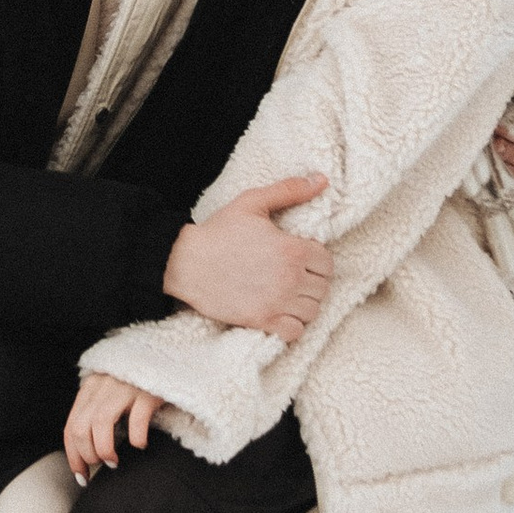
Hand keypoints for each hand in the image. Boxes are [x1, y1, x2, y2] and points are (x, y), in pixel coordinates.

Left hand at [66, 374, 159, 481]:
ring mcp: (125, 386)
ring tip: (114, 462)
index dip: (73, 457)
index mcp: (90, 389)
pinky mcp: (148, 390)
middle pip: (81, 426)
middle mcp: (103, 386)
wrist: (167, 357)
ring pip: (101, 422)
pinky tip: (140, 444)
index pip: (71, 427)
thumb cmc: (137, 384)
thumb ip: (98, 415)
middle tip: (101, 466)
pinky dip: (135, 437)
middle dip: (87, 455)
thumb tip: (87, 455)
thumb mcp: (111, 395)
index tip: (82, 477)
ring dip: (104, 449)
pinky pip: (136, 418)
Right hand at [164, 175, 331, 340]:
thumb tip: (322, 180)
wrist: (186, 262)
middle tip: (294, 274)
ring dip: (304, 303)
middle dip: (312, 281)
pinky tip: (281, 312)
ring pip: (312, 311)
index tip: (301, 258)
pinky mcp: (262, 321)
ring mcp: (276, 303)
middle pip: (322, 288)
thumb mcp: (253, 202)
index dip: (316, 259)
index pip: (327, 263)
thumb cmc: (218, 231)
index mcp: (292, 249)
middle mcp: (289, 278)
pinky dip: (293, 325)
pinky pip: (295, 332)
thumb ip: (289, 190)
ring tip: (289, 293)